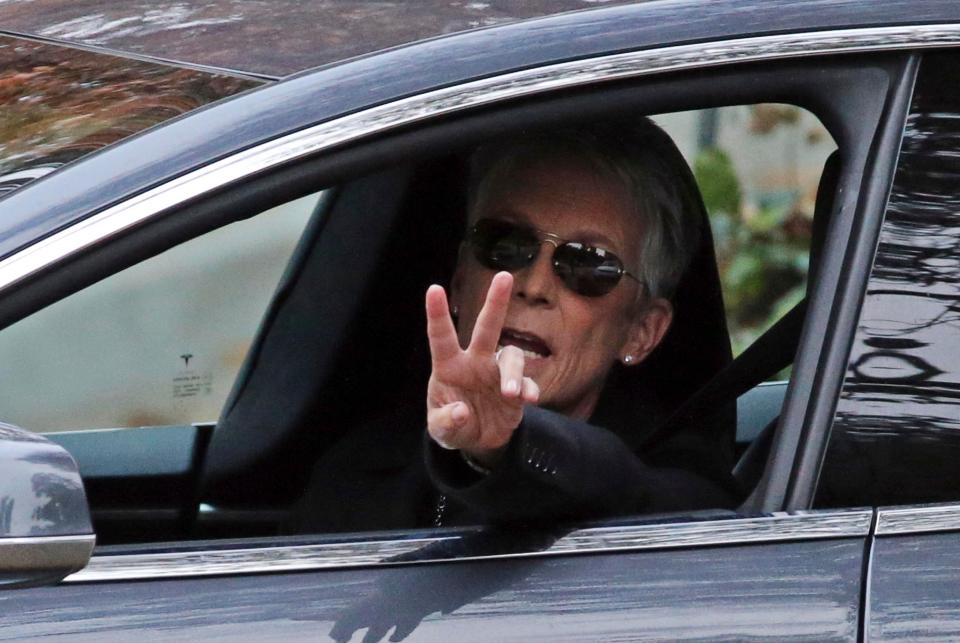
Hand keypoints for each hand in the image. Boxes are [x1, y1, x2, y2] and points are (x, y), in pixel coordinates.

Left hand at [425, 272, 539, 466]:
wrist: (478, 441)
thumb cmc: (453, 425)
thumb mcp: (442, 430)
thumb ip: (447, 422)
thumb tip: (462, 411)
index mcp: (449, 366)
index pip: (441, 337)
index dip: (437, 313)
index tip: (434, 288)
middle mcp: (476, 362)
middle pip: (487, 327)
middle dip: (496, 302)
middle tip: (504, 276)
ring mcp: (498, 373)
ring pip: (512, 356)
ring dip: (512, 373)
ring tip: (510, 393)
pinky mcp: (517, 390)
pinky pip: (527, 382)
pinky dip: (528, 388)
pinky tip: (528, 399)